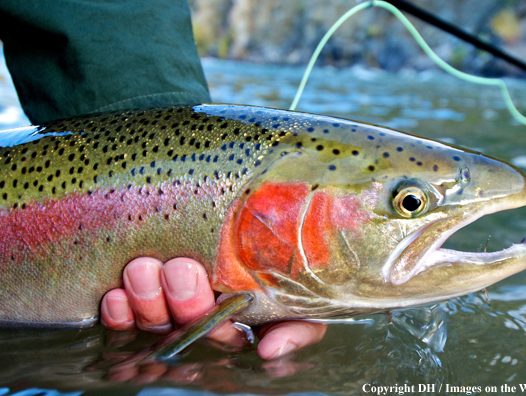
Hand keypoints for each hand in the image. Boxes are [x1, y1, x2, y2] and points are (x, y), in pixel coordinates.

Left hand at [100, 257, 325, 358]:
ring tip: (144, 268)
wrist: (255, 221)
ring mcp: (165, 314)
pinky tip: (115, 296)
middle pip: (184, 325)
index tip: (219, 305)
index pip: (223, 337)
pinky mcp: (133, 305)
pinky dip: (116, 310)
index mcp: (236, 325)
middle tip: (181, 269)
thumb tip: (269, 351)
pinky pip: (119, 320)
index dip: (216, 328)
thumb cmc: (277, 263)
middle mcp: (199, 323)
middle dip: (181, 300)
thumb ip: (299, 329)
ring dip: (145, 297)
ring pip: (151, 320)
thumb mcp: (301, 297)